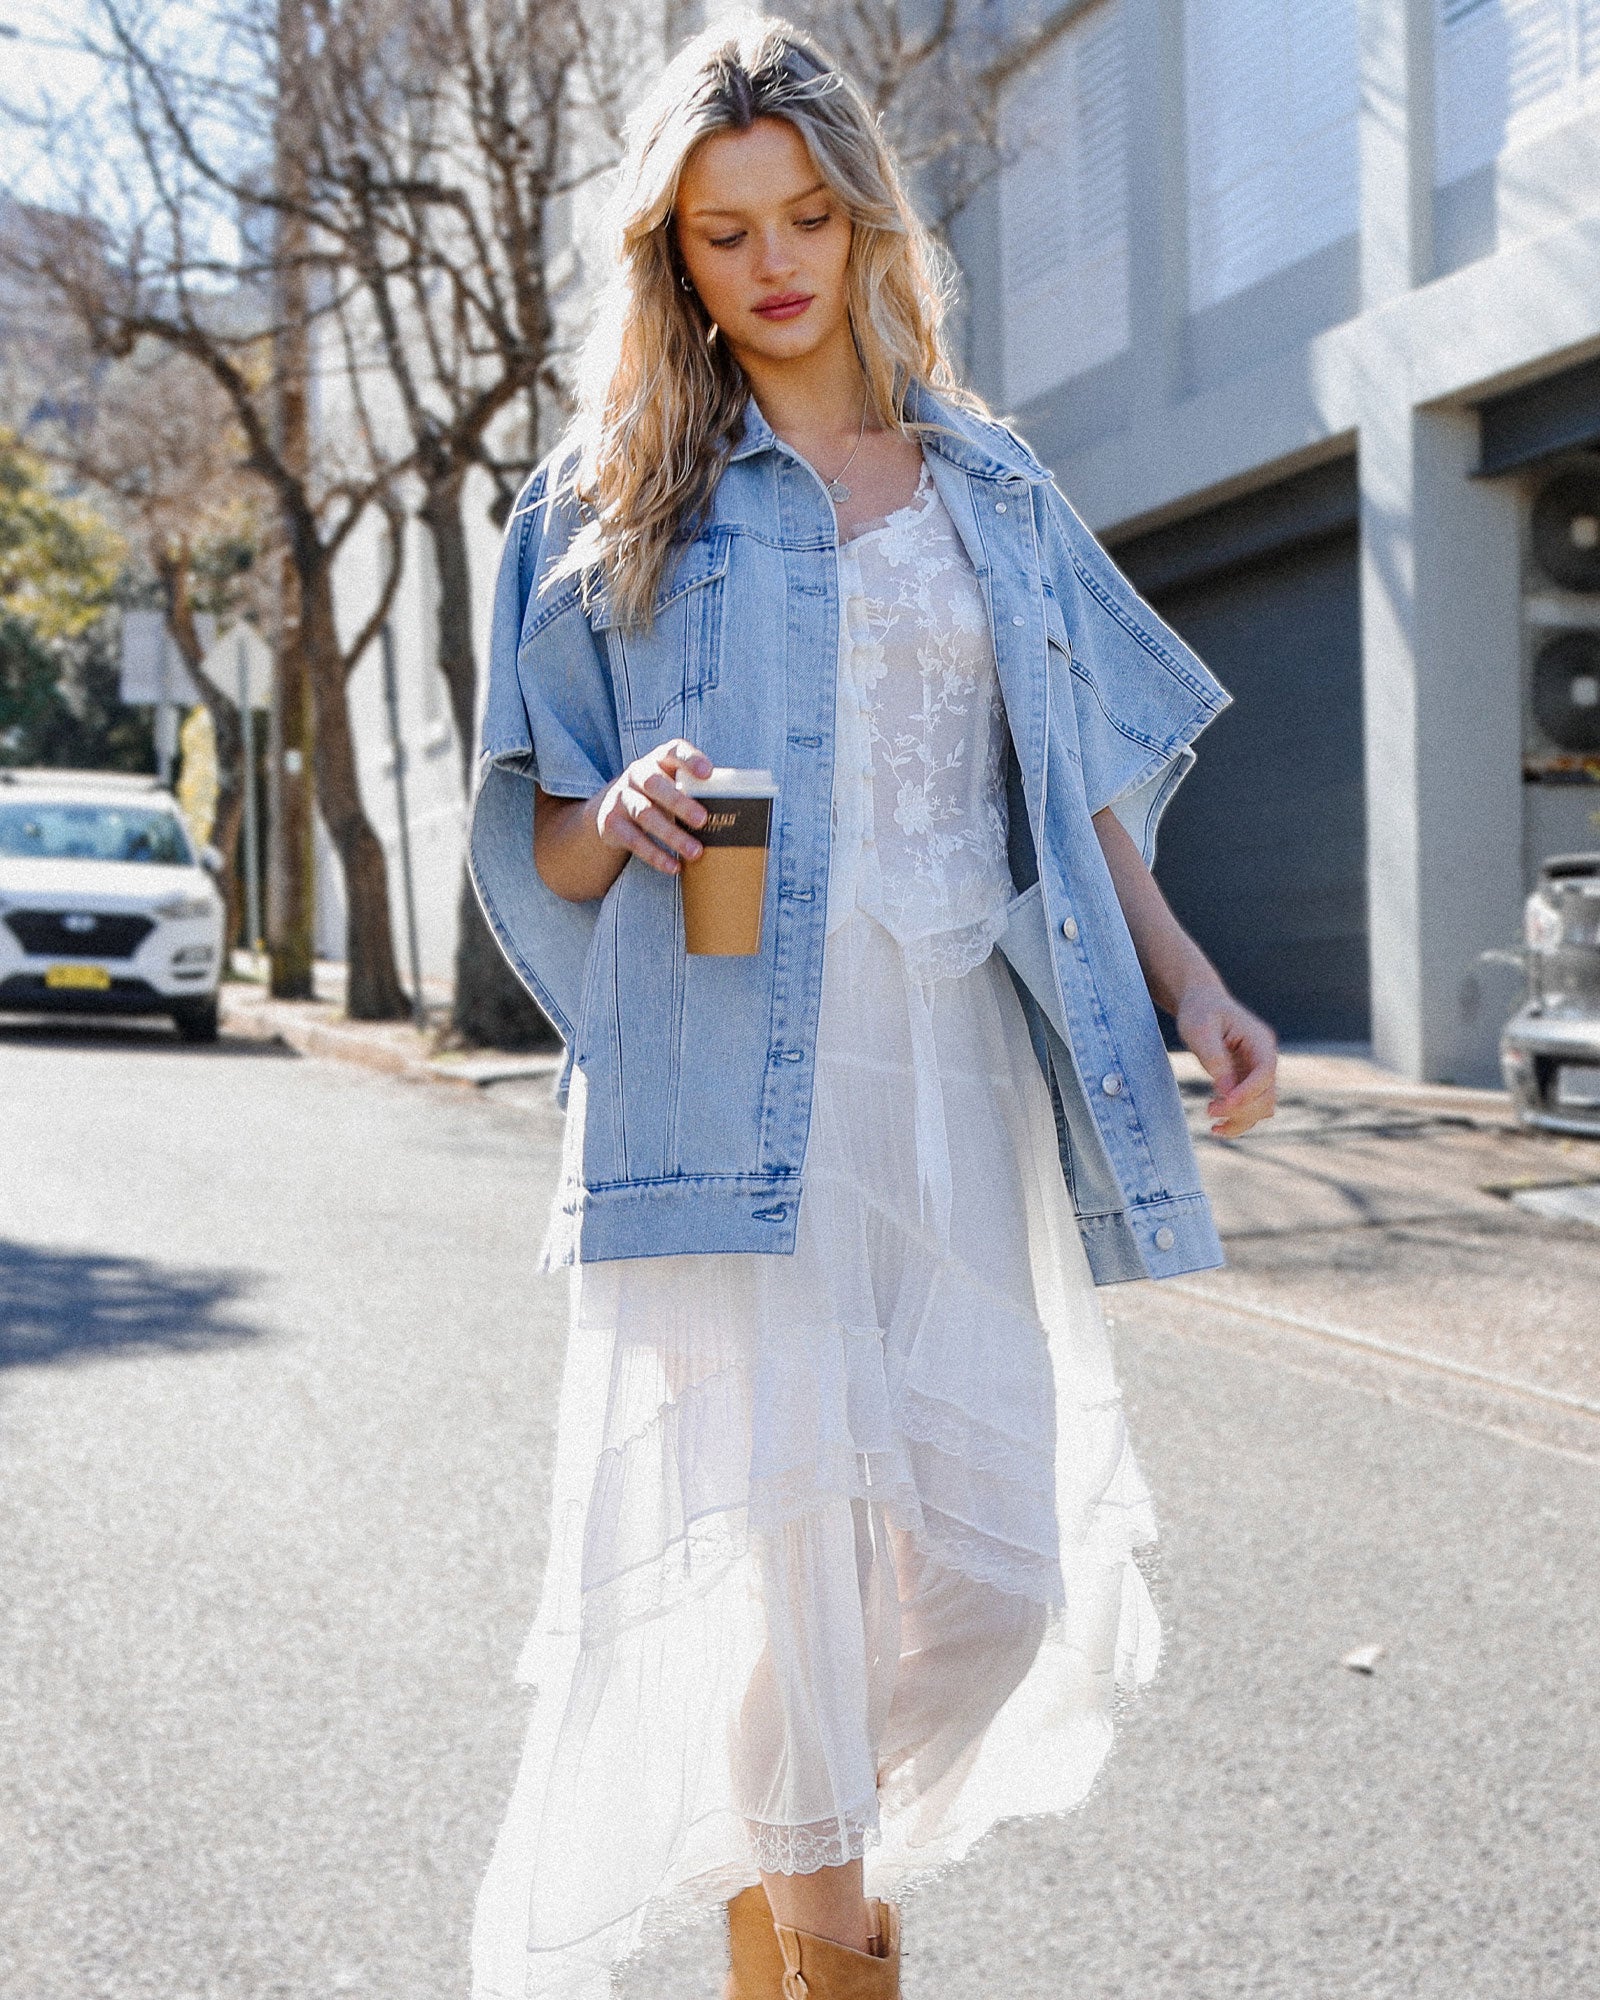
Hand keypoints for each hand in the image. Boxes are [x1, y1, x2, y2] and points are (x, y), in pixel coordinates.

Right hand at [594, 739, 711, 876]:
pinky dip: (655, 855)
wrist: (612, 809)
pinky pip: (633, 840)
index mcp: (659, 760)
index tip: (708, 772)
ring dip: (671, 834)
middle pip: (655, 784)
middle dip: (679, 802)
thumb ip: (697, 791)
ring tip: (695, 852)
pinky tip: (674, 866)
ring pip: (645, 814)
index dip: (690, 759)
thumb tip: (739, 817)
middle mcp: (637, 774)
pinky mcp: (611, 823)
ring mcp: (621, 797)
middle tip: (703, 820)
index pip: (674, 750)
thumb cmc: (659, 796)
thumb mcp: (673, 784)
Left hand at [1175, 984, 1277, 1137]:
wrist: (1201, 1002)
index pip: (1265, 1073)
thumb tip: (1226, 1091)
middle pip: (1267, 1095)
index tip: (1222, 1103)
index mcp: (1260, 1040)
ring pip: (1263, 1106)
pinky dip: (1238, 1118)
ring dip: (1242, 1120)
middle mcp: (1265, 1057)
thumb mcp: (1200, 1030)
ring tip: (1213, 1124)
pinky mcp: (1247, 1080)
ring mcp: (1257, 1071)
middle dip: (1241, 1110)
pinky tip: (1217, 1124)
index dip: (1248, 1092)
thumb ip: (1215, 1059)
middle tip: (1209, 1112)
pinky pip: (1251, 1106)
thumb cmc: (1200, 1011)